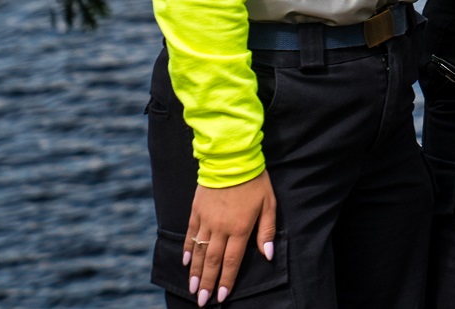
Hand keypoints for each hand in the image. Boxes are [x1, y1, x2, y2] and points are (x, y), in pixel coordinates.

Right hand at [184, 172, 276, 303]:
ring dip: (194, 271)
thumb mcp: (269, 204)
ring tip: (192, 287)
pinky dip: (186, 249)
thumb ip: (267, 231)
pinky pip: (189, 234)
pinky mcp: (196, 211)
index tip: (220, 296)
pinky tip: (184, 262)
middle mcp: (221, 228)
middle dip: (206, 282)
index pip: (232, 261)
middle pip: (212, 261)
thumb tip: (268, 255)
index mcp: (240, 228)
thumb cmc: (255, 181)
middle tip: (201, 301)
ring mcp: (206, 220)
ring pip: (198, 251)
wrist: (231, 159)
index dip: (226, 280)